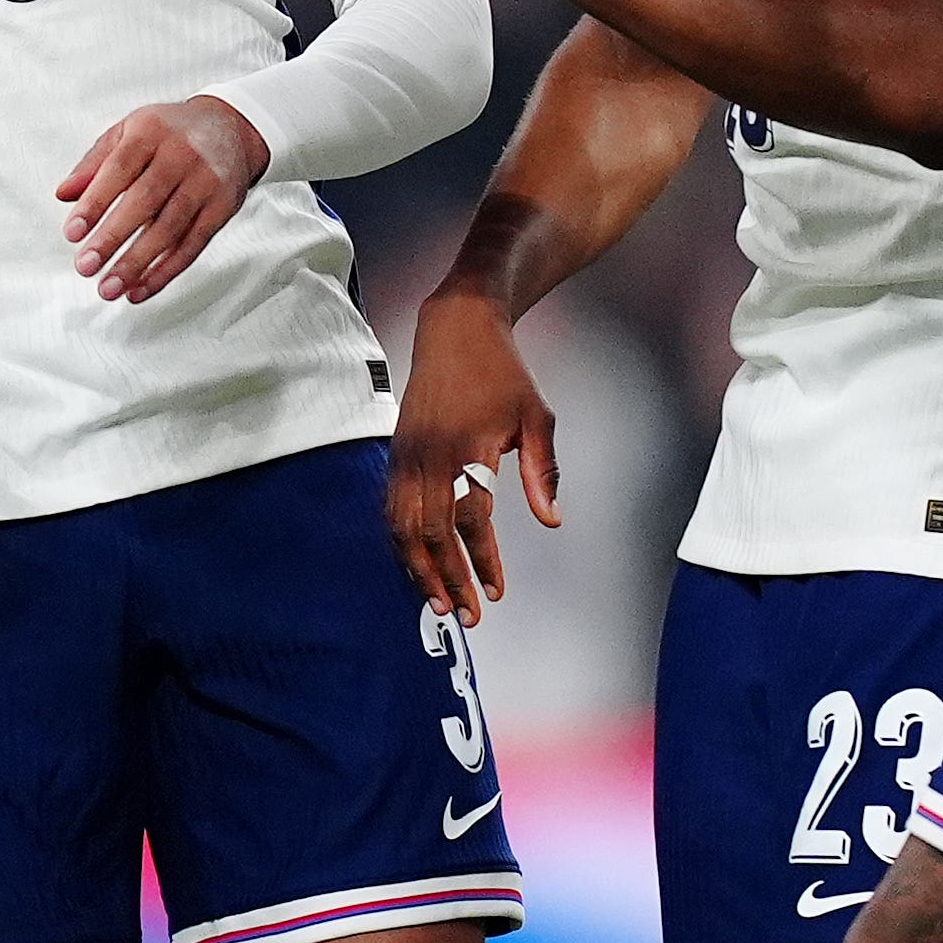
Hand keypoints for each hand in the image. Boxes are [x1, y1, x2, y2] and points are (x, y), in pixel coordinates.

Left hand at [55, 94, 269, 302]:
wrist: (230, 127)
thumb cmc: (170, 133)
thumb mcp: (128, 132)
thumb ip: (94, 163)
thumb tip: (63, 194)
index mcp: (151, 130)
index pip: (118, 169)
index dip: (94, 203)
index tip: (72, 233)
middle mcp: (182, 154)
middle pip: (145, 201)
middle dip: (112, 238)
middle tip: (86, 266)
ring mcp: (206, 181)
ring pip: (170, 228)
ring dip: (137, 263)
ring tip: (110, 287)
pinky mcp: (224, 206)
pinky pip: (193, 245)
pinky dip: (166, 271)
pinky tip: (141, 288)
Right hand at [386, 290, 564, 627]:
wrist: (456, 327)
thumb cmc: (501, 371)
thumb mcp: (537, 416)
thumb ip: (543, 471)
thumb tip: (550, 520)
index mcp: (468, 445)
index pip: (471, 519)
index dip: (482, 560)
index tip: (496, 591)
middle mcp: (430, 452)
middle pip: (431, 532)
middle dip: (449, 578)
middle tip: (467, 615)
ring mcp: (407, 453)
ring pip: (403, 525)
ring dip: (419, 568)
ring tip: (438, 602)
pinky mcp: (395, 451)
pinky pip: (391, 507)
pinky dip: (401, 542)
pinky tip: (416, 564)